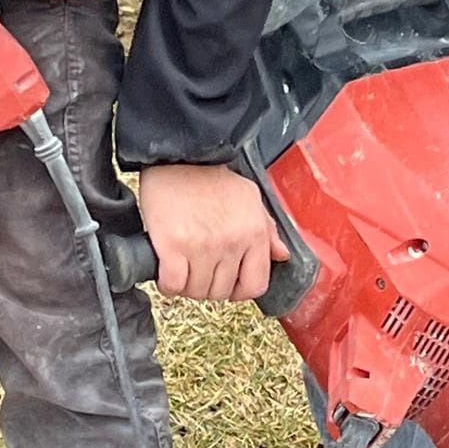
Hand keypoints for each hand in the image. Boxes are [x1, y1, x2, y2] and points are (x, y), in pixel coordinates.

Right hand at [139, 164, 290, 302]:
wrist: (178, 156)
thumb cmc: (211, 177)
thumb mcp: (249, 198)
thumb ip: (267, 229)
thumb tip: (281, 255)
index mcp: (253, 232)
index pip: (255, 285)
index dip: (240, 291)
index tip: (228, 284)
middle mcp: (232, 242)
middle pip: (222, 292)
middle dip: (209, 286)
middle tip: (199, 270)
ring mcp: (202, 246)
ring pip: (197, 291)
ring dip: (188, 286)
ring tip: (183, 268)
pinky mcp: (173, 246)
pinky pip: (173, 285)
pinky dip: (168, 284)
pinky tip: (167, 271)